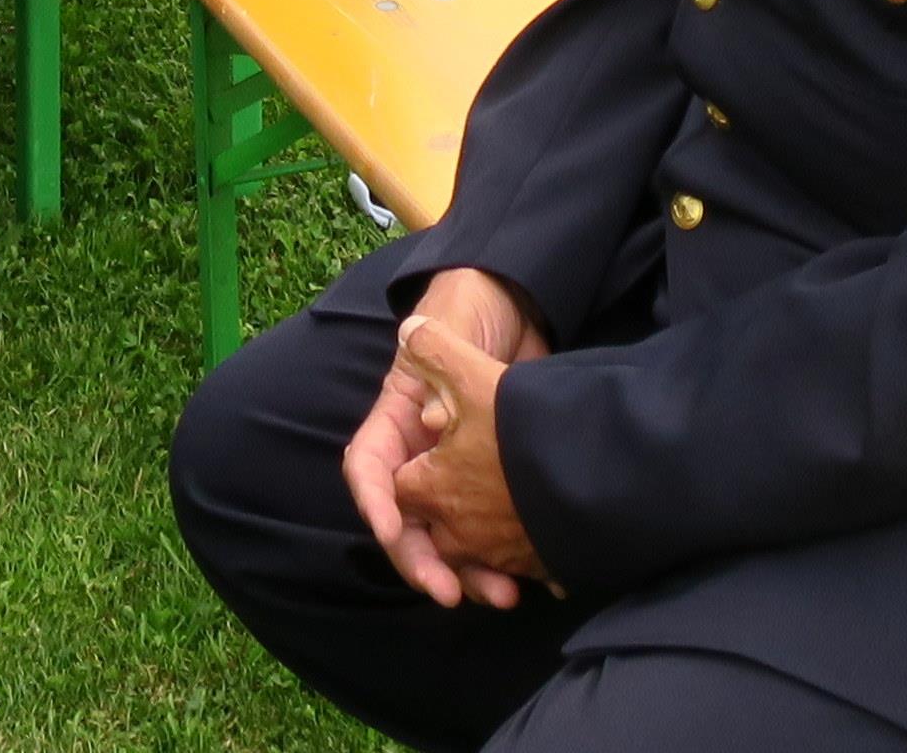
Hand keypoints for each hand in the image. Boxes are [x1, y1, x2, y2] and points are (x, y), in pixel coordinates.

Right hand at [342, 270, 547, 608]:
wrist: (523, 310)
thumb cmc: (472, 312)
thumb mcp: (447, 326)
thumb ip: (434, 357)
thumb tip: (432, 417)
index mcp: (396, 421)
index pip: (370, 468)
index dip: (375, 503)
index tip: (390, 532)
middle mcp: (420, 457)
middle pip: (408, 521)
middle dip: (422, 561)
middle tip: (449, 592)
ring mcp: (458, 476)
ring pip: (451, 539)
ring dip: (469, 574)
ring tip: (502, 596)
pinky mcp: (498, 487)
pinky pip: (493, 536)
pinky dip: (508, 563)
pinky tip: (535, 581)